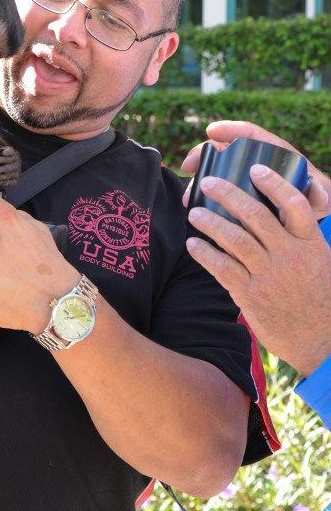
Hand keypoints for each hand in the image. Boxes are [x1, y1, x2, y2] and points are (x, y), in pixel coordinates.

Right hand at [182, 120, 330, 217]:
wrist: (307, 215)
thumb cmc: (313, 198)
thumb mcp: (319, 196)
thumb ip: (321, 194)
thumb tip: (317, 191)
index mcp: (275, 154)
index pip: (250, 134)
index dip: (230, 129)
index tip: (211, 131)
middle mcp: (255, 163)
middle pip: (224, 152)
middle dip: (202, 155)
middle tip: (188, 165)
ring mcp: (243, 179)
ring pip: (215, 173)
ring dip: (198, 179)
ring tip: (188, 194)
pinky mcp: (236, 196)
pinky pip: (215, 191)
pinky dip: (201, 195)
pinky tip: (192, 203)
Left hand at [186, 165, 330, 375]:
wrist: (323, 341)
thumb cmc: (319, 297)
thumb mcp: (321, 261)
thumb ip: (298, 238)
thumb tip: (272, 211)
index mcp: (311, 243)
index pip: (294, 204)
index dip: (274, 183)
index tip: (254, 169)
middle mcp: (290, 255)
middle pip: (256, 215)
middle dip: (228, 194)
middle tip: (208, 182)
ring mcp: (270, 275)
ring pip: (234, 239)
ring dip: (210, 222)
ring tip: (194, 212)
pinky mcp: (252, 295)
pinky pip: (222, 268)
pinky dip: (205, 254)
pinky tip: (193, 244)